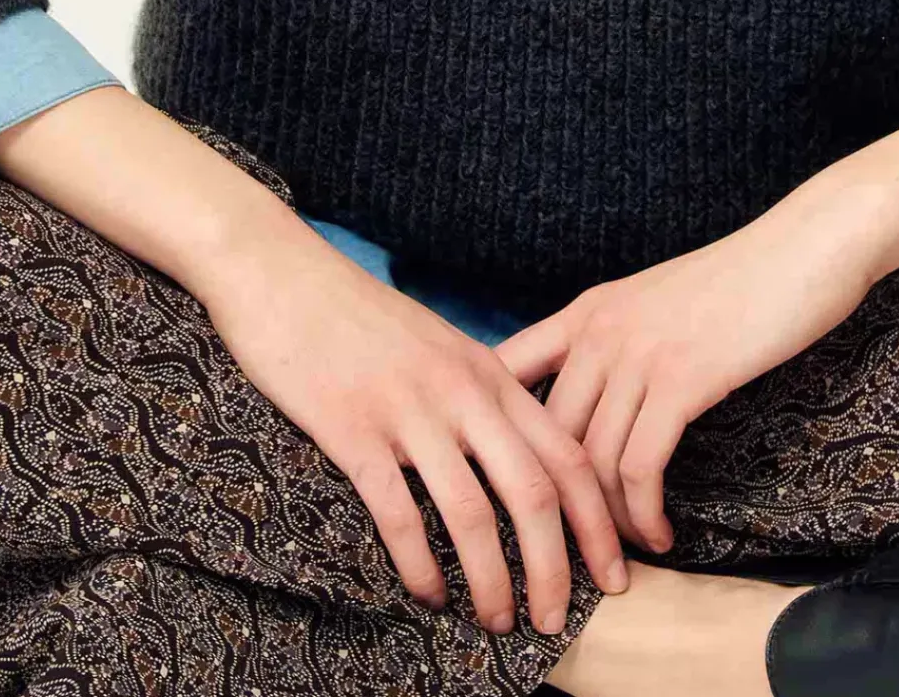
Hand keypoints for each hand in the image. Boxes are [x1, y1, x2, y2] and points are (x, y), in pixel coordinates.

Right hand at [198, 230, 628, 634]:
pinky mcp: (353, 429)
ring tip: (497, 623)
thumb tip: (516, 458)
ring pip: (472, 513)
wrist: (285, 275)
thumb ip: (478, 393)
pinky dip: (420, 565)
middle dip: (556, 567)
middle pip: (534, 492)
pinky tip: (427, 596)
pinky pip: (400, 513)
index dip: (598, 522)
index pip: (568, 454)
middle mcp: (461, 391)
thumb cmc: (359, 317)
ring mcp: (409, 410)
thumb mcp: (440, 345)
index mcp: (489, 372)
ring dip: (491, 581)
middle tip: (558, 621)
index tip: (613, 574)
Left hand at [490, 187, 891, 556]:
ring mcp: (638, 353)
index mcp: (586, 311)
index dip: (496, 431)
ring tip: (624, 556)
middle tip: (575, 550)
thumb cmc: (739, 282)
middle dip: (555, 502)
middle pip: (545, 435)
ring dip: (606, 523)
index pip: (506, 372)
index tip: (511, 486)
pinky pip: (641, 466)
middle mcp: (599, 330)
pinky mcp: (683, 378)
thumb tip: (593, 405)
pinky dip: (644, 514)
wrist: (801, 248)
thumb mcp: (655, 302)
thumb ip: (616, 343)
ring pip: (592, 460)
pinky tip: (661, 536)